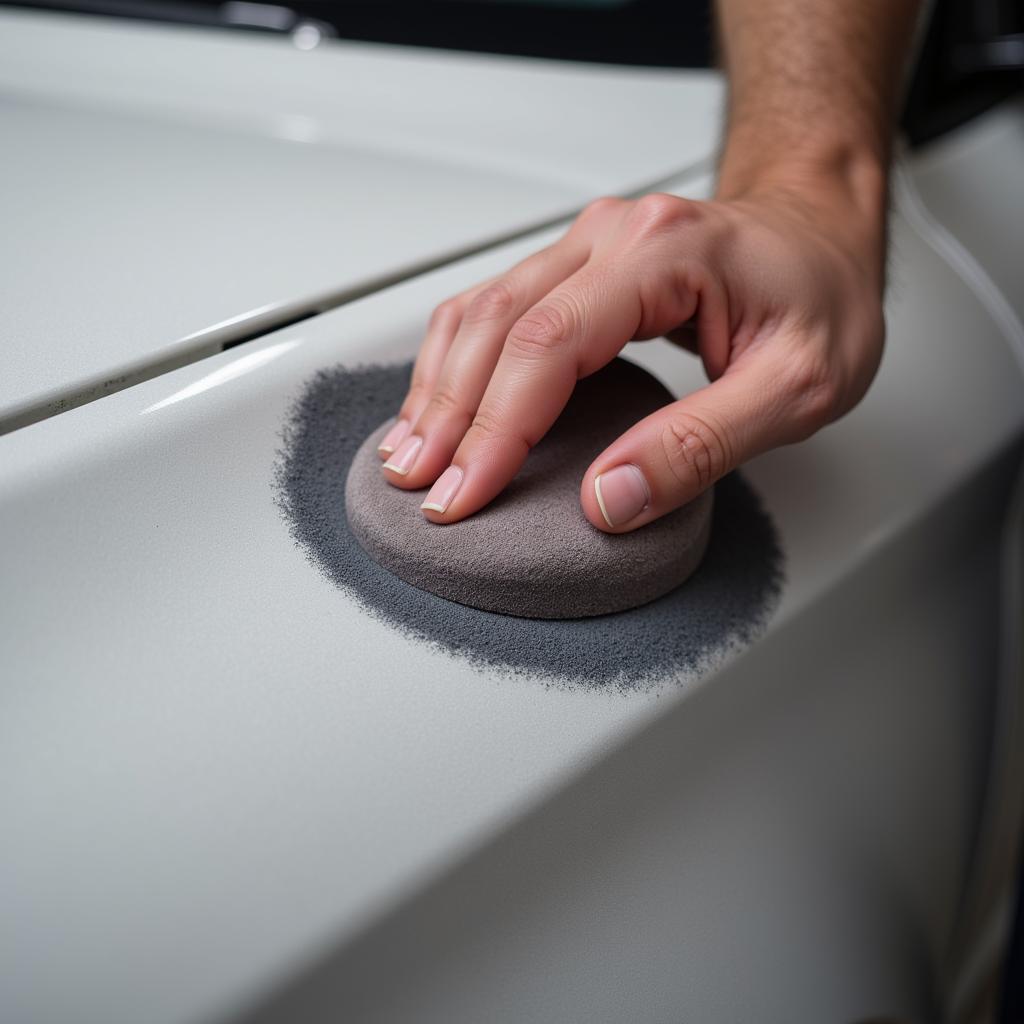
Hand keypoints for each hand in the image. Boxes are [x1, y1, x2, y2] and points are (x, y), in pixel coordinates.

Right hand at [378, 185, 884, 532]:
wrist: (822, 233)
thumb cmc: (822, 298)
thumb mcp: (797, 389)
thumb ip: (701, 445)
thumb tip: (608, 499)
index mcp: (662, 254)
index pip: (547, 345)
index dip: (496, 429)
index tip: (466, 495)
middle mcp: (611, 237)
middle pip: (495, 325)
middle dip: (447, 416)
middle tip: (420, 490)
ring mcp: (588, 246)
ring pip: (480, 311)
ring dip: (436, 387)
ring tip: (407, 455)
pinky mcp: (579, 267)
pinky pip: (495, 307)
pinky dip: (457, 363)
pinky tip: (437, 405)